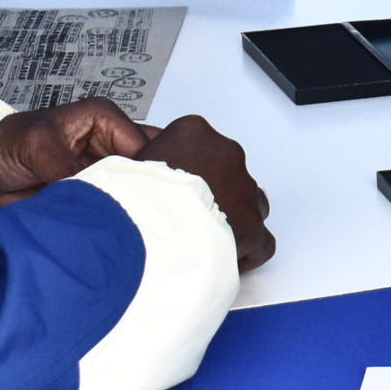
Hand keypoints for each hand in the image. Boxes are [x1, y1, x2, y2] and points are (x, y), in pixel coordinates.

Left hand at [0, 98, 149, 206]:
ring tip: (134, 221)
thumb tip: (94, 193)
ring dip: (135, 203)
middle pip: (149, 165)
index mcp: (104, 118)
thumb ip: (67, 168)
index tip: (145, 196)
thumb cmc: (8, 144)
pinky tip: (122, 225)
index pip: (145, 145)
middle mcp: (110, 141)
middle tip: (145, 211)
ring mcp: (105, 167)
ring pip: (137, 186)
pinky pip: (118, 201)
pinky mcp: (96, 189)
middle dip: (148, 187)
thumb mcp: (38, 147)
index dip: (149, 171)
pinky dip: (121, 213)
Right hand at [136, 114, 274, 271]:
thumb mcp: (129, 164)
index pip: (204, 147)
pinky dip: (248, 251)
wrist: (145, 226)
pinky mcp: (252, 226)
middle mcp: (225, 153)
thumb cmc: (132, 197)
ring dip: (234, 219)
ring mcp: (243, 189)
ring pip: (250, 205)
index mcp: (194, 132)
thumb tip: (139, 178)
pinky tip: (230, 258)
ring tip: (208, 238)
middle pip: (230, 175)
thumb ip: (149, 165)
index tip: (185, 191)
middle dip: (217, 196)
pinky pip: (261, 241)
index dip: (195, 174)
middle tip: (192, 217)